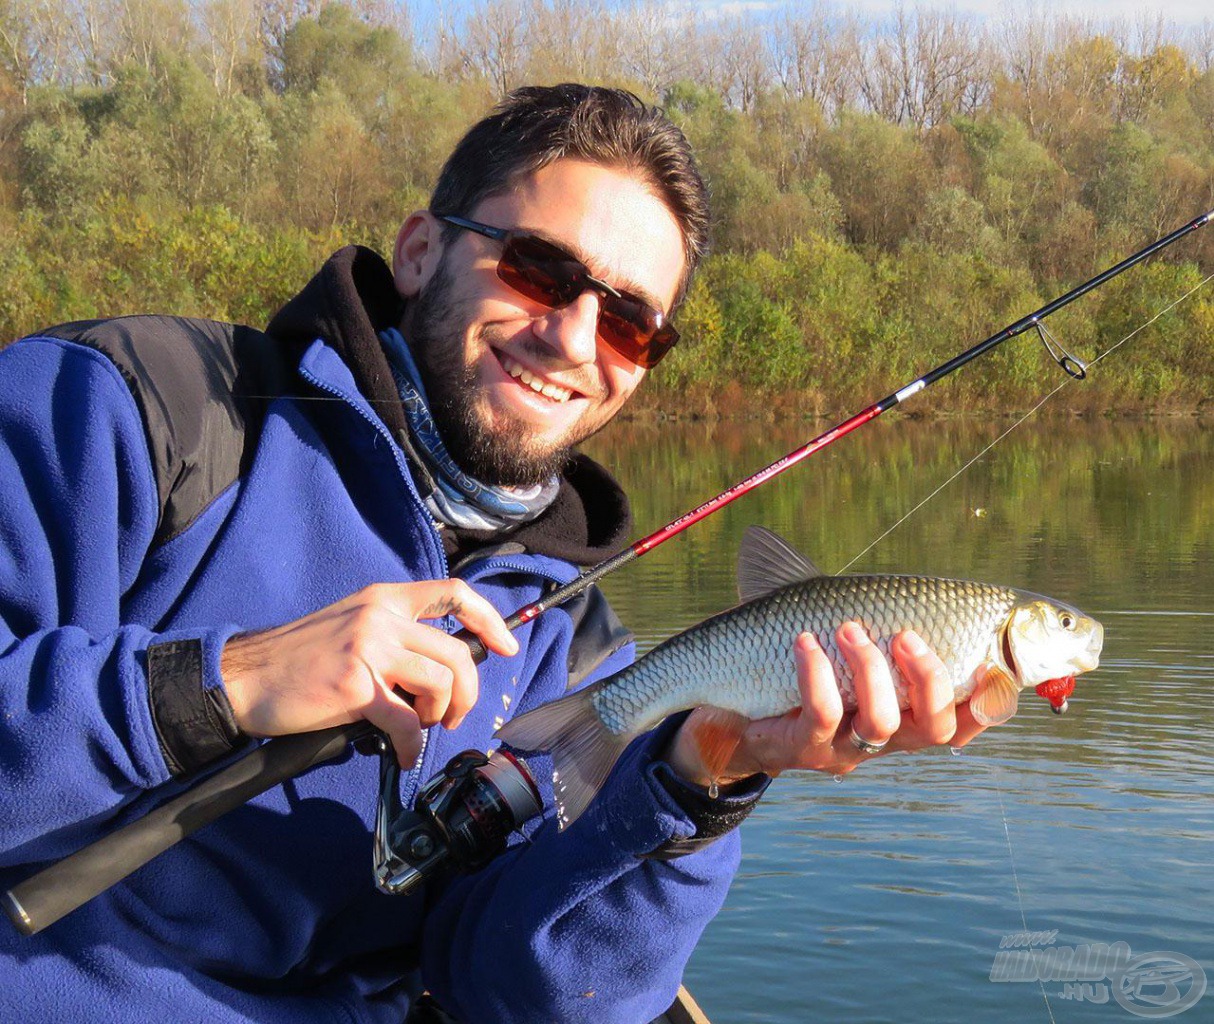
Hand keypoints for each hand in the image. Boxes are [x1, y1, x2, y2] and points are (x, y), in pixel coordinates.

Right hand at [221, 580, 517, 765]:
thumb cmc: (298, 662)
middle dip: (467, 693)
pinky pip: (407, 721)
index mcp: (384, 600)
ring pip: (440, 684)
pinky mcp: (357, 685)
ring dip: (438, 717)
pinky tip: (401, 754)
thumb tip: (437, 674)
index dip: (489, 619)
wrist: (243, 678)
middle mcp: (381, 617)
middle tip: (452, 717)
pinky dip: (412, 745)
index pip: (453, 593)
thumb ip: (394, 640)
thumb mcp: (351, 630)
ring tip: (417, 729)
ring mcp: (370, 648)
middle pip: (457, 653)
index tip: (507, 646)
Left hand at [666, 622, 989, 785]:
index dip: (992, 697)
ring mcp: (847, 747)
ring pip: (881, 723)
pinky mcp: (804, 748)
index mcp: (910, 708)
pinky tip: (805, 642)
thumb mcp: (838, 633)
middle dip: (931, 679)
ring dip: (870, 671)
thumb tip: (886, 566)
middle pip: (937, 725)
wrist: (732, 708)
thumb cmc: (797, 661)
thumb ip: (869, 605)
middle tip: (907, 634)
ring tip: (848, 629)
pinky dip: (817, 677)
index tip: (989, 660)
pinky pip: (822, 717)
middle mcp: (889, 735)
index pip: (969, 715)